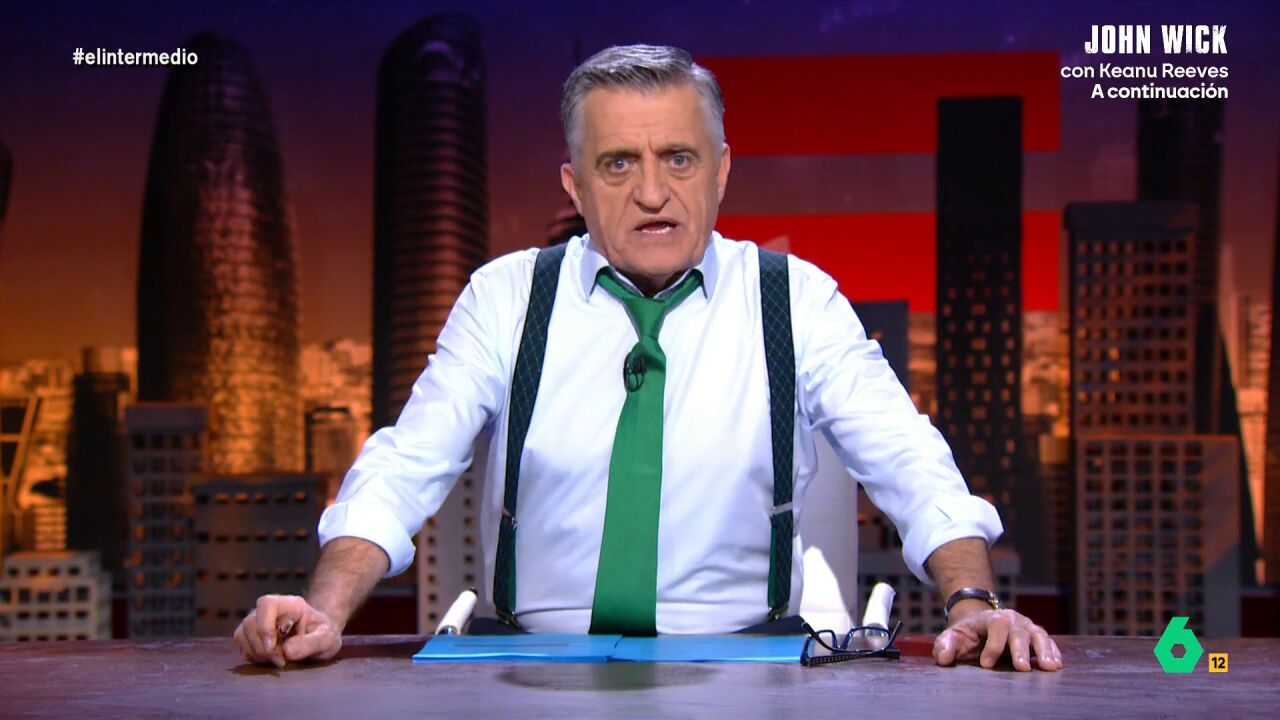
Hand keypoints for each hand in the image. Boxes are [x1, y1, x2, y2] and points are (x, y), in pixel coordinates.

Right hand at [233, 594, 342, 667]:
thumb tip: (287, 651)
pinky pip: (242, 647)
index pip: (266, 604)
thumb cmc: (324, 635)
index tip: (272, 647)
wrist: (320, 639)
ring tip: (277, 661)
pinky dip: (253, 657)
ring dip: (256, 653)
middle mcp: (270, 611)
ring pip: (241, 634)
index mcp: (290, 604)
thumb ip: (311, 643)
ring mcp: (259, 622)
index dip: (264, 626)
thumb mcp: (327, 639)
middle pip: (250, 623)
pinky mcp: (253, 637)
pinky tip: (271, 661)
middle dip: (262, 647)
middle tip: (281, 661)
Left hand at [932, 607, 1062, 671]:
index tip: (986, 664)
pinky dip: (1053, 651)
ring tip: (1049, 667)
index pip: (995, 628)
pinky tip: (1056, 663)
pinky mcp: (1035, 635)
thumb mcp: (953, 636)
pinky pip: (1048, 641)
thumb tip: (943, 658)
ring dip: (1044, 650)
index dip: (992, 646)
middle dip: (1020, 650)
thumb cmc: (967, 634)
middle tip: (1021, 669)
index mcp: (991, 618)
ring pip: (1038, 635)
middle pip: (1018, 632)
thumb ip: (945, 645)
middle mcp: (1012, 619)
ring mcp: (1026, 626)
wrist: (980, 624)